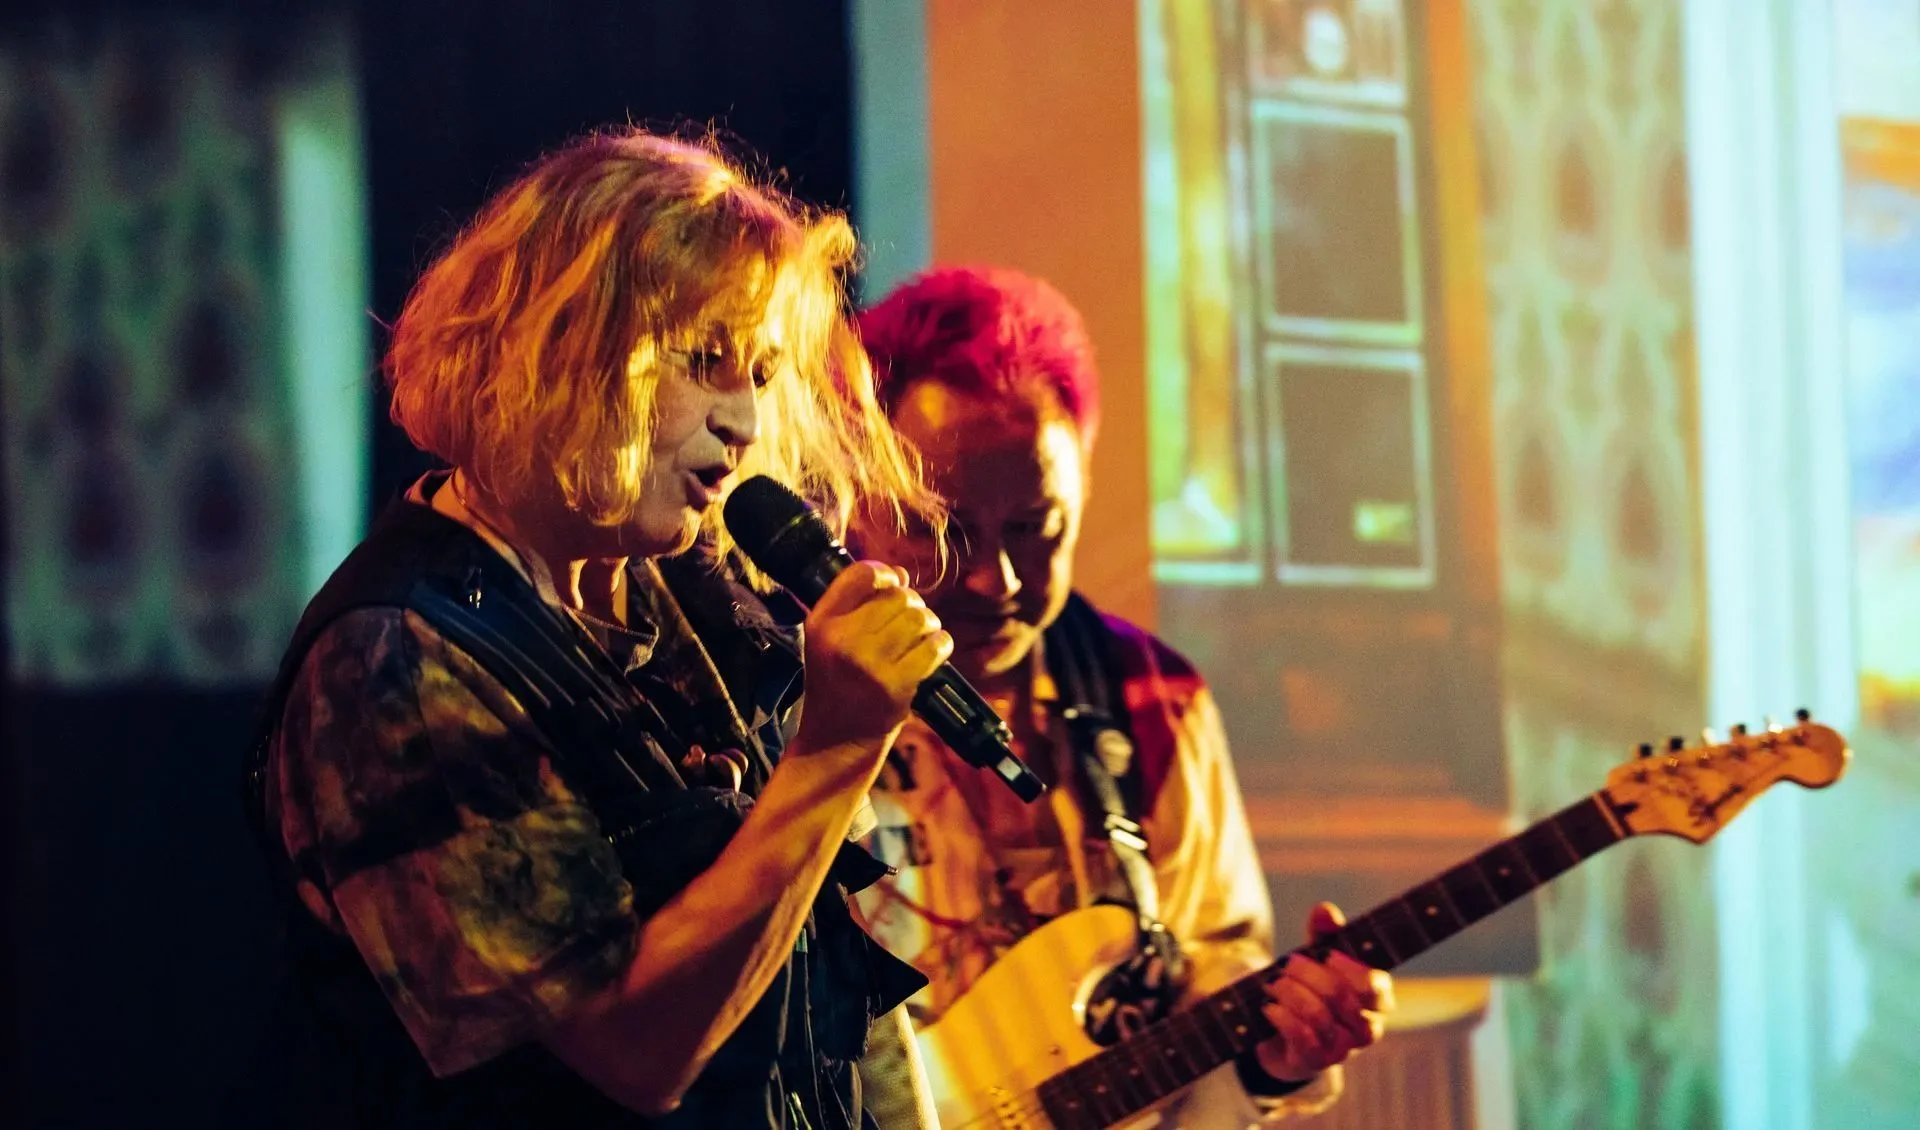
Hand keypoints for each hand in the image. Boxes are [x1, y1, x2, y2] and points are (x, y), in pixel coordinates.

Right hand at [793, 562, 952, 752]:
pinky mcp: (895, 685)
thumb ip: (857, 602)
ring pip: (920, 617)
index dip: (885, 574)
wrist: (836, 741)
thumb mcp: (828, 639)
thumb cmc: (837, 684)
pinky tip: (933, 652)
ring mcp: (868, 664)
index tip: (892, 587)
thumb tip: (901, 574)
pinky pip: (935, 646)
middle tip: (908, 624)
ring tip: (920, 639)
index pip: (861, 573)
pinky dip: (941, 645)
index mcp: (821, 622)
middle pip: (898, 595)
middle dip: (912, 604)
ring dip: (929, 624)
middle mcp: (841, 639)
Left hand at [1253, 903, 1393, 1081]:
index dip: (1348, 968)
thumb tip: (1325, 909)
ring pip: (1320, 1017)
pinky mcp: (1317, 1062)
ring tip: (1272, 983)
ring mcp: (1344, 1049)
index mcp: (1377, 1000)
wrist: (1284, 1034)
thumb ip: (1324, 935)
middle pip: (1342, 997)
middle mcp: (1367, 1028)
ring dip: (1291, 994)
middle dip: (1308, 974)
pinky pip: (1302, 1038)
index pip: (1374, 986)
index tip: (1325, 953)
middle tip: (1287, 964)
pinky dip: (1282, 1017)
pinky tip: (1269, 1006)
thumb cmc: (1311, 990)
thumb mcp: (1318, 958)